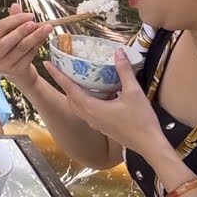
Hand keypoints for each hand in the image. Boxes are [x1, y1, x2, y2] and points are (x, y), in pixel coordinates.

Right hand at [0, 4, 51, 88]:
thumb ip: (12, 21)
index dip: (15, 19)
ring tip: (46, 28)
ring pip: (21, 48)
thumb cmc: (10, 48)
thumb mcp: (8, 34)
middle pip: (7, 41)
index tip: (30, 15)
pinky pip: (29, 55)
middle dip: (22, 30)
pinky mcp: (16, 71)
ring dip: (35, 37)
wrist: (15, 71)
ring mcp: (3, 66)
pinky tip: (43, 38)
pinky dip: (37, 45)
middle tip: (34, 23)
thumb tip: (16, 5)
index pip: (0, 27)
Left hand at [44, 50, 168, 159]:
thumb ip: (124, 71)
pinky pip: (85, 111)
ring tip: (73, 79)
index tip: (47, 64)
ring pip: (77, 106)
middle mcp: (89, 116)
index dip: (58, 75)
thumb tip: (118, 52)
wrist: (149, 145)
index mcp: (92, 108)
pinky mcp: (101, 126)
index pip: (69, 88)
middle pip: (70, 98)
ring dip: (72, 93)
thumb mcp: (134, 92)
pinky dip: (82, 100)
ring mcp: (95, 123)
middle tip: (60, 68)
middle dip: (63, 83)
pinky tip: (92, 94)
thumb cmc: (141, 120)